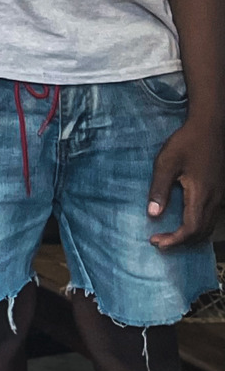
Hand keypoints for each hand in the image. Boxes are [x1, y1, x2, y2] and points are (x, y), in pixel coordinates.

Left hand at [148, 119, 223, 248]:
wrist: (211, 128)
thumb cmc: (186, 143)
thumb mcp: (166, 162)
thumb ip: (159, 189)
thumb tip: (153, 214)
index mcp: (201, 194)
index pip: (190, 229)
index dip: (174, 240)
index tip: (156, 242)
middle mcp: (214, 199)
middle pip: (201, 232)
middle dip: (181, 242)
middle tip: (159, 243)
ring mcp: (220, 196)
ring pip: (209, 227)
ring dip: (191, 236)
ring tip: (170, 237)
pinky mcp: (220, 191)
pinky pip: (212, 217)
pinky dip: (199, 227)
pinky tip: (186, 223)